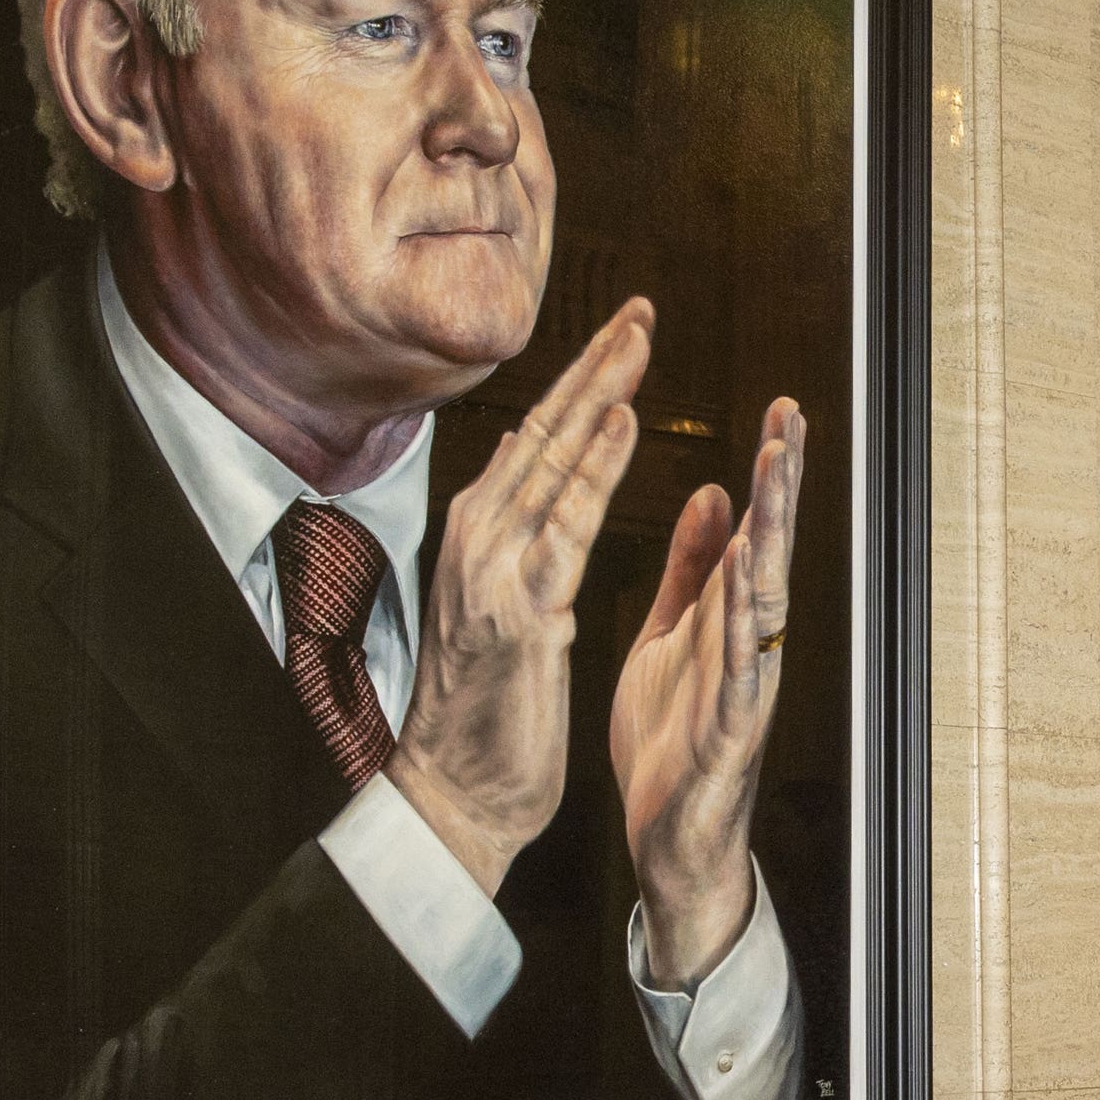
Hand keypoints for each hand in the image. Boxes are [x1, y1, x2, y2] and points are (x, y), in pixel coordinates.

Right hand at [387, 302, 652, 893]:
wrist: (457, 791)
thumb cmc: (486, 702)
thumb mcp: (499, 592)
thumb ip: (514, 518)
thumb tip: (528, 442)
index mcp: (481, 532)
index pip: (542, 438)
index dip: (584, 380)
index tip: (625, 329)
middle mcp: (479, 537)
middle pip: (548, 432)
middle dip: (597, 365)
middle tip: (642, 307)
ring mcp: (493, 570)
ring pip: (555, 462)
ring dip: (601, 394)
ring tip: (640, 339)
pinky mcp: (519, 610)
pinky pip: (566, 524)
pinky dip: (597, 468)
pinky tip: (626, 421)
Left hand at [614, 396, 806, 985]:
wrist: (671, 839)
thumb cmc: (673, 741)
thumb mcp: (671, 636)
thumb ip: (691, 570)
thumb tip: (716, 496)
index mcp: (730, 619)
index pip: (756, 532)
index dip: (771, 474)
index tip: (782, 410)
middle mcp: (750, 645)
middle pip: (772, 552)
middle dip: (783, 486)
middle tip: (791, 421)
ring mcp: (745, 687)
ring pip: (763, 601)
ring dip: (770, 539)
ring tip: (773, 483)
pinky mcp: (727, 733)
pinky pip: (737, 673)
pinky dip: (741, 627)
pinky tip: (741, 587)